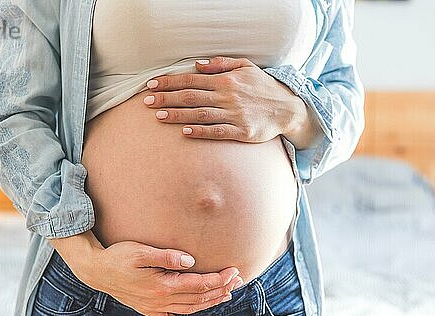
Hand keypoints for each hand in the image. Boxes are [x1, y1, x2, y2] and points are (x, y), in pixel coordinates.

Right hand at [51, 234, 243, 315]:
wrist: (96, 271)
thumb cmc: (118, 257)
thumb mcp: (141, 252)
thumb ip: (167, 256)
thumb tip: (191, 261)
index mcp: (162, 285)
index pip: (198, 284)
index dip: (219, 279)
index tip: (234, 271)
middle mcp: (160, 300)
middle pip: (198, 297)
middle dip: (220, 289)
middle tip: (238, 279)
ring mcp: (154, 308)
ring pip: (190, 309)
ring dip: (210, 303)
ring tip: (228, 295)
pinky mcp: (148, 310)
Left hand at [143, 56, 317, 147]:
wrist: (288, 109)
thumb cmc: (264, 87)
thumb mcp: (246, 67)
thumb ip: (222, 64)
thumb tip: (198, 64)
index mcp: (226, 80)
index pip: (191, 79)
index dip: (170, 82)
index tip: (151, 85)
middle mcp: (228, 96)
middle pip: (191, 96)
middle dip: (166, 99)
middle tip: (146, 102)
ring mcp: (234, 115)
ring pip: (200, 114)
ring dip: (177, 115)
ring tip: (158, 117)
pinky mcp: (241, 132)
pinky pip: (217, 132)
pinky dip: (200, 132)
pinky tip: (185, 132)